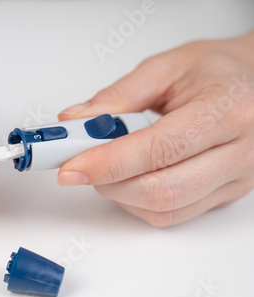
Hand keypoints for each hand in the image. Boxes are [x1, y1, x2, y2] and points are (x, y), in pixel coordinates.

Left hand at [57, 34, 253, 226]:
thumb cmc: (216, 71)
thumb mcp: (164, 69)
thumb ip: (117, 97)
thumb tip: (76, 121)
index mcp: (227, 110)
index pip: (158, 150)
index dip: (108, 163)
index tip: (72, 166)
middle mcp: (240, 152)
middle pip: (161, 191)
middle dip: (108, 183)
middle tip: (81, 165)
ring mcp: (236, 180)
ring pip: (164, 210)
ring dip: (120, 194)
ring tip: (108, 164)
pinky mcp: (225, 197)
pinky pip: (173, 214)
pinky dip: (138, 202)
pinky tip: (130, 177)